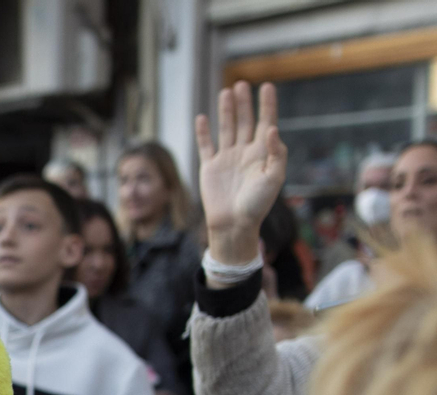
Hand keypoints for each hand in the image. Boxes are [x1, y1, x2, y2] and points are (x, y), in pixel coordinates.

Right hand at [196, 81, 286, 273]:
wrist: (234, 224)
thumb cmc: (257, 204)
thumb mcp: (274, 178)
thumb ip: (277, 153)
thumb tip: (273, 129)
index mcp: (263, 153)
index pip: (266, 123)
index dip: (267, 105)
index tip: (267, 87)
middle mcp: (245, 152)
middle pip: (245, 121)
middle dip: (244, 103)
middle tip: (242, 84)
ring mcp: (226, 158)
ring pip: (226, 128)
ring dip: (226, 111)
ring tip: (226, 92)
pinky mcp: (210, 167)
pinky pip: (206, 145)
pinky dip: (204, 132)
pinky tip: (203, 117)